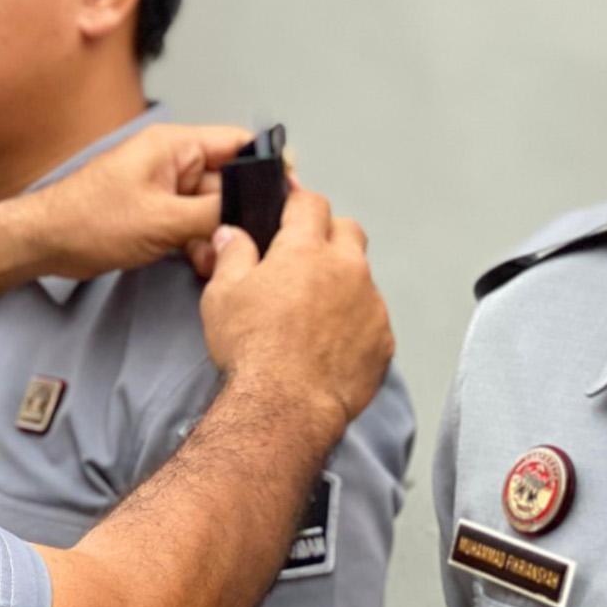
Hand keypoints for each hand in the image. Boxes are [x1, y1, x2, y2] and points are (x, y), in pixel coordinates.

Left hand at [29, 124, 249, 278]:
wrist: (46, 243)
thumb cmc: (89, 221)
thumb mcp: (164, 219)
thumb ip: (214, 213)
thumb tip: (255, 209)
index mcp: (174, 146)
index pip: (238, 143)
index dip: (267, 167)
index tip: (288, 195)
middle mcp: (172, 162)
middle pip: (229, 183)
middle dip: (238, 216)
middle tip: (244, 243)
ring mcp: (164, 189)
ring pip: (212, 210)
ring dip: (217, 236)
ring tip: (209, 259)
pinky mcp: (155, 213)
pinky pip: (192, 224)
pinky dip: (198, 243)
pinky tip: (197, 263)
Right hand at [199, 187, 393, 429]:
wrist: (286, 405)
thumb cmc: (251, 348)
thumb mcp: (222, 294)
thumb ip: (232, 255)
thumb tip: (232, 235)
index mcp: (305, 250)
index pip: (310, 203)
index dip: (296, 202)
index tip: (288, 207)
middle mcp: (346, 270)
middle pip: (348, 230)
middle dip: (327, 233)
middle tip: (302, 255)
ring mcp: (370, 306)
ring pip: (361, 276)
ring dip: (341, 281)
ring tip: (311, 309)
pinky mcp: (383, 341)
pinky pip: (371, 317)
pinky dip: (353, 320)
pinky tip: (327, 341)